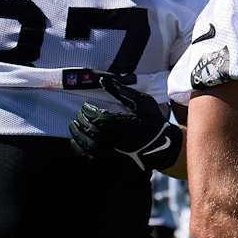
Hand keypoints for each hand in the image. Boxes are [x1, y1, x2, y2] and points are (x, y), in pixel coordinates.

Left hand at [68, 76, 182, 172]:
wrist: (164, 144)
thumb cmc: (153, 120)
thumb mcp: (142, 101)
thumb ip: (122, 90)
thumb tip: (102, 79)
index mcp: (126, 123)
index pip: (100, 117)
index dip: (89, 111)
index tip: (86, 106)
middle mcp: (120, 138)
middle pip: (93, 130)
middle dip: (82, 121)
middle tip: (79, 115)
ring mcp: (117, 150)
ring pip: (91, 144)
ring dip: (79, 135)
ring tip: (74, 126)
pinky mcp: (115, 158)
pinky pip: (93, 155)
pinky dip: (82, 148)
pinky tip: (78, 141)